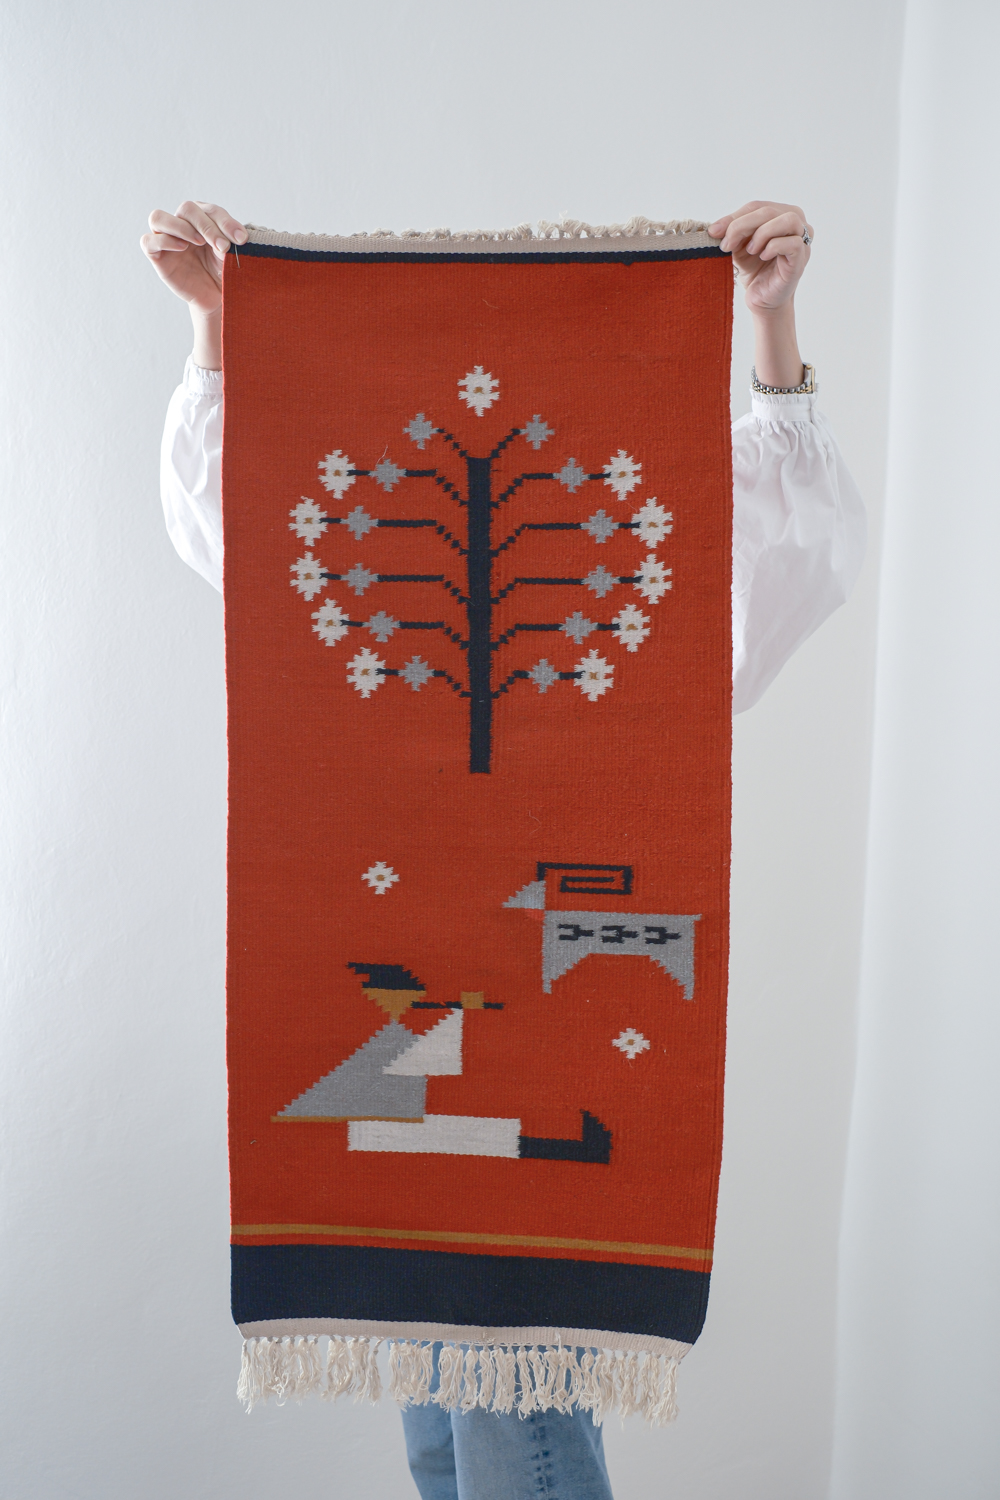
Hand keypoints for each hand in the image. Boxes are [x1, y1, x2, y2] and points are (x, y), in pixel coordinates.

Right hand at [140, 200, 246, 315]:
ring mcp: (166, 238)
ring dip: (180, 226)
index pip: (210, 210)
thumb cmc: (223, 272)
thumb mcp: (229, 255)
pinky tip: (182, 248)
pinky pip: (148, 241)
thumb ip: (228, 241)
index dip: (226, 222)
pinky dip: (164, 240)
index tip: (241, 239)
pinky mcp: (156, 255)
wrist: (216, 296)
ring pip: (158, 217)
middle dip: (207, 226)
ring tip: (200, 242)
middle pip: (186, 209)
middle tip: (223, 246)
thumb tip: (232, 238)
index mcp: (202, 218)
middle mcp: (182, 224)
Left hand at [709, 201, 811, 315]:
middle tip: (727, 245)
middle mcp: (797, 222)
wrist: (762, 299)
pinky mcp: (802, 257)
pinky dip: (774, 247)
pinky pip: (793, 243)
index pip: (757, 206)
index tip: (714, 232)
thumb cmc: (754, 269)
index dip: (734, 217)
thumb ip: (730, 232)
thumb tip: (713, 228)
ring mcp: (802, 240)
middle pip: (769, 211)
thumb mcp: (738, 246)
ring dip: (763, 233)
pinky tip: (763, 256)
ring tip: (751, 250)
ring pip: (787, 220)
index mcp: (781, 213)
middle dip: (742, 226)